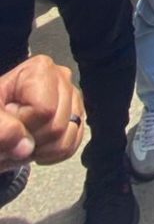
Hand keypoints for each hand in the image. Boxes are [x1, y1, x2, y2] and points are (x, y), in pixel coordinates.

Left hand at [0, 55, 84, 173]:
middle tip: (12, 134)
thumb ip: (2, 129)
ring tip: (22, 140)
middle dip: (31, 139)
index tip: (6, 120)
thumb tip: (26, 147)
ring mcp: (72, 97)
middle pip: (57, 126)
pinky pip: (72, 144)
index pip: (45, 110)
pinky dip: (52, 153)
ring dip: (40, 149)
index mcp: (40, 69)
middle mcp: (63, 78)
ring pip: (66, 138)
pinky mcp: (76, 115)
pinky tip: (36, 145)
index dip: (22, 124)